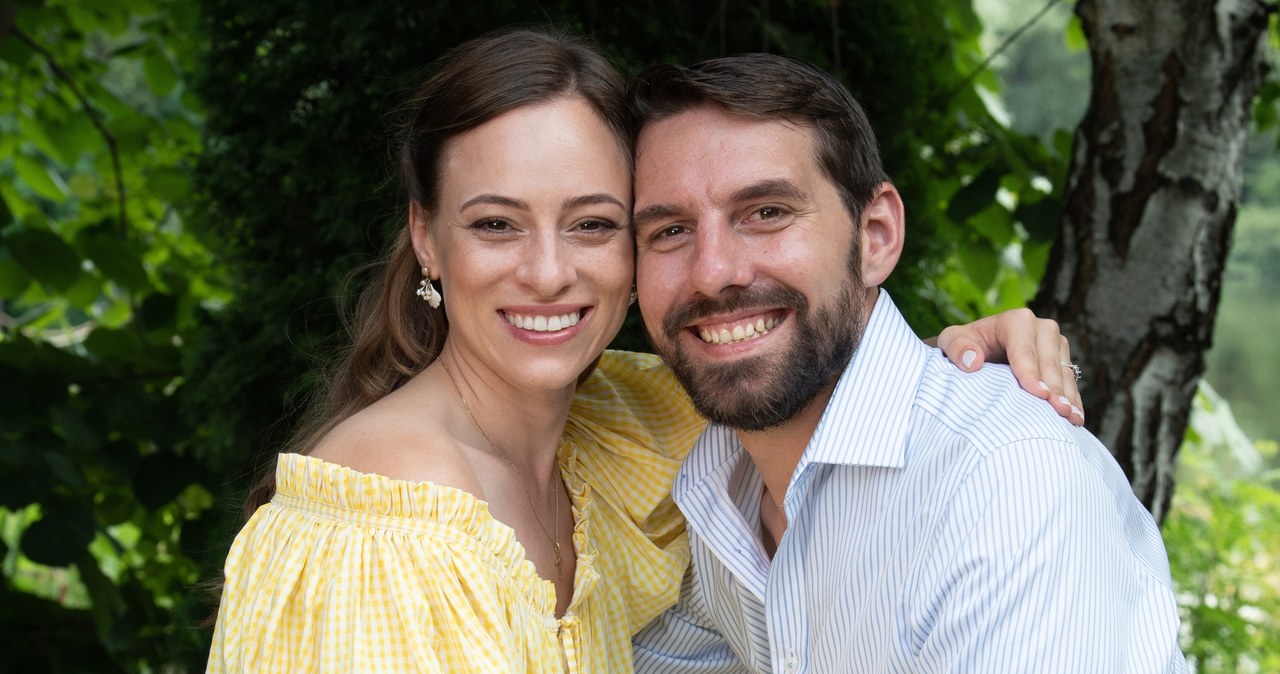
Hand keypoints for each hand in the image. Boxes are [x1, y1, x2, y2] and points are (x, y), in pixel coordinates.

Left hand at [934, 308, 1083, 425]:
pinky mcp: (1063, 360)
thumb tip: (973, 361)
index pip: (1025, 349)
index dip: (1031, 372)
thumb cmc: (964, 345)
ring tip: (1071, 418)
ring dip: (1069, 396)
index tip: (1037, 394)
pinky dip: (1074, 400)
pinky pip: (1071, 381)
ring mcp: (1055, 344)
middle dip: (1054, 387)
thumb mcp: (951, 340)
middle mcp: (1041, 328)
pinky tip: (1076, 418)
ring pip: (1064, 372)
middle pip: (1049, 361)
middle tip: (1059, 411)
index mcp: (1016, 320)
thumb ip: (956, 347)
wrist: (978, 349)